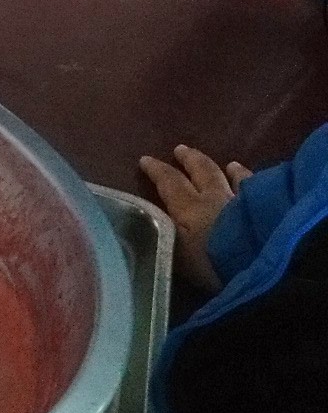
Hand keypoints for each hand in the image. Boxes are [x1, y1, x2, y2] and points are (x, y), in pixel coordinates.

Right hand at [137, 145, 249, 293]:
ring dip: (227, 169)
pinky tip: (255, 179)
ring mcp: (243, 200)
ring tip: (227, 163)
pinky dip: (253, 181)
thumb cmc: (213, 263)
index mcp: (189, 208)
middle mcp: (215, 197)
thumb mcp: (179, 257)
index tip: (145, 159)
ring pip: (233, 177)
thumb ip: (167, 238)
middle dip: (189, 160)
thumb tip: (153, 224)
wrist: (260, 261)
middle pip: (202, 171)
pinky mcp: (267, 206)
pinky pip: (258, 188)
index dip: (157, 170)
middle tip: (180, 149)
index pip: (169, 183)